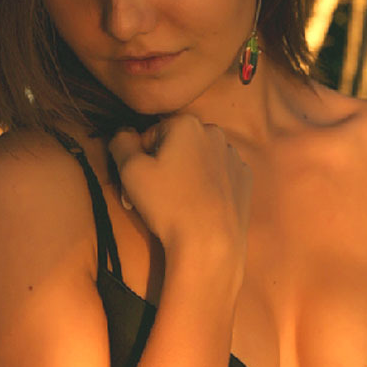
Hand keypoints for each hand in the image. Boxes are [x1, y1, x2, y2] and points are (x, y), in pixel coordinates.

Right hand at [108, 115, 251, 263]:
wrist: (209, 243)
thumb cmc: (167, 203)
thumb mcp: (130, 170)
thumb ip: (121, 142)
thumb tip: (124, 133)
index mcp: (187, 123)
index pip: (151, 134)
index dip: (141, 159)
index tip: (140, 182)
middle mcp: (214, 133)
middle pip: (177, 144)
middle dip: (163, 164)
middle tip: (155, 195)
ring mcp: (234, 156)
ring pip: (198, 159)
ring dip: (186, 173)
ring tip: (178, 203)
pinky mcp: (245, 178)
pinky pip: (218, 174)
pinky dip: (208, 184)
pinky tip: (201, 205)